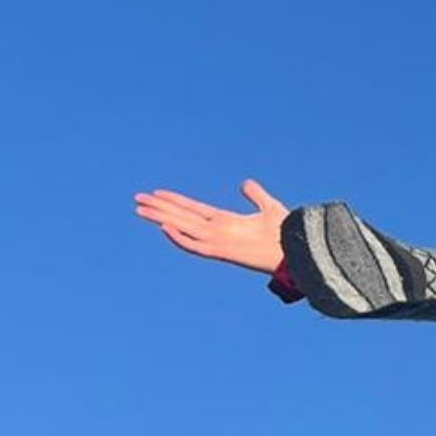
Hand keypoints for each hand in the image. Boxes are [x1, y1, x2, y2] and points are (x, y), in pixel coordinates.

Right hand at [135, 180, 290, 273]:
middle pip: (182, 216)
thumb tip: (246, 183)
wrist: (298, 248)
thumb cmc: (286, 233)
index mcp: (225, 221)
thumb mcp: (269, 207)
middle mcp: (217, 231)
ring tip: (141, 208)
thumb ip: (256, 196)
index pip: (193, 209)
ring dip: (161, 218)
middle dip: (159, 208)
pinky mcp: (223, 251)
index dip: (175, 201)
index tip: (156, 193)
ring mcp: (218, 241)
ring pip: (182, 228)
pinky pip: (196, 245)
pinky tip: (164, 226)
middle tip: (137, 199)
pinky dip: (180, 237)